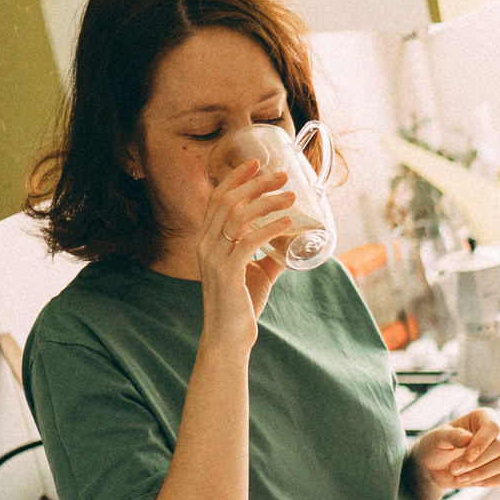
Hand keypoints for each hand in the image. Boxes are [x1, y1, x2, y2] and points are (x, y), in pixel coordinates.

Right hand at [196, 158, 295, 349]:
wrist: (229, 336)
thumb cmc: (241, 305)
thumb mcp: (257, 274)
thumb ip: (272, 257)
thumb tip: (294, 243)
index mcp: (207, 240)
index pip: (217, 199)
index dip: (235, 179)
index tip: (255, 163)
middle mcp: (205, 244)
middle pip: (228, 202)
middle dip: (255, 184)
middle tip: (281, 175)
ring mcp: (214, 257)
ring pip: (238, 217)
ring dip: (267, 202)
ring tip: (291, 196)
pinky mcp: (228, 272)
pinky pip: (249, 242)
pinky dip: (269, 228)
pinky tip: (287, 222)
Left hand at [412, 409, 499, 490]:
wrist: (434, 466)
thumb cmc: (436, 446)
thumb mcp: (437, 438)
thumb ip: (452, 436)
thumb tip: (468, 439)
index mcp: (483, 417)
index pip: (493, 427)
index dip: (482, 443)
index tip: (468, 456)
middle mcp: (496, 433)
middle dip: (476, 463)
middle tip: (454, 469)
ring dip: (481, 474)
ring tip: (459, 478)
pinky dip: (490, 481)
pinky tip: (471, 481)